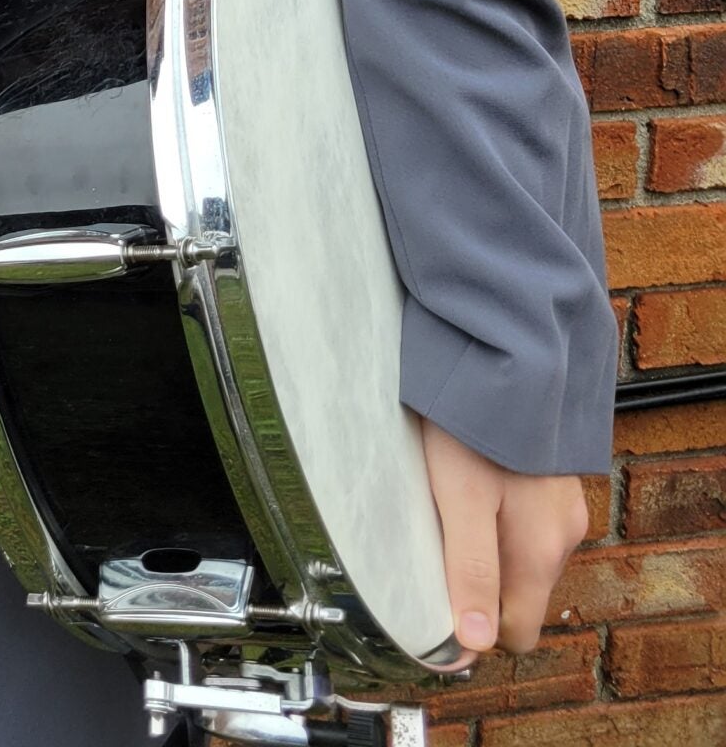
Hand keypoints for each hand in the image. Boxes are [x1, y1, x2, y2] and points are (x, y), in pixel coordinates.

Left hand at [419, 416, 589, 664]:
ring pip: (520, 552)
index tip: (437, 597)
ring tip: (447, 499)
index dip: (476, 625)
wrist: (507, 352)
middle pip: (517, 590)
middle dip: (477, 578)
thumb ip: (471, 570)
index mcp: (543, 552)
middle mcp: (563, 533)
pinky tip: (469, 475)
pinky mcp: (551, 475)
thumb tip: (475, 644)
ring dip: (485, 541)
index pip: (518, 630)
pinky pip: (524, 516)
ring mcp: (561, 503)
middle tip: (433, 537)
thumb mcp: (462, 501)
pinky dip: (497, 511)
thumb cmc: (477, 425)